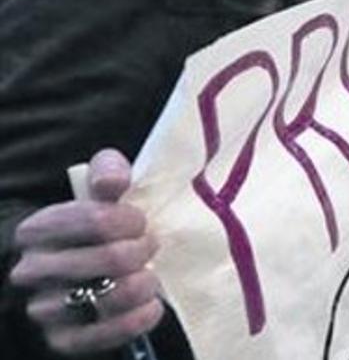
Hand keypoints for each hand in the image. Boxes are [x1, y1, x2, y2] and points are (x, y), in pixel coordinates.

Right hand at [10, 150, 162, 355]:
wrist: (65, 271)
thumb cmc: (87, 227)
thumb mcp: (93, 191)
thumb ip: (107, 172)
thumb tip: (113, 182)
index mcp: (38, 230)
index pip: (98, 219)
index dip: (131, 220)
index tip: (140, 222)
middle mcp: (34, 271)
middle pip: (111, 258)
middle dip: (143, 251)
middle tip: (150, 246)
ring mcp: (45, 308)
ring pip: (109, 298)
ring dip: (143, 285)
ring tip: (150, 276)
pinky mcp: (63, 339)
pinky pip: (106, 334)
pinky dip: (138, 319)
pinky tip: (151, 305)